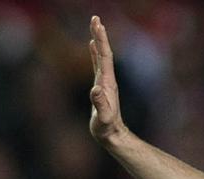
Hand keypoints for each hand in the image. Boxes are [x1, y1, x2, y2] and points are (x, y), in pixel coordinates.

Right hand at [88, 15, 127, 144]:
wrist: (113, 135)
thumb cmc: (106, 128)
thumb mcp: (103, 117)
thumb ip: (99, 104)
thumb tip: (95, 90)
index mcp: (107, 82)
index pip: (104, 56)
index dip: (101, 40)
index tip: (97, 24)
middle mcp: (107, 79)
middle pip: (104, 52)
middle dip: (99, 35)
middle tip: (95, 18)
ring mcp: (104, 82)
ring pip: (101, 57)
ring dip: (97, 41)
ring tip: (95, 26)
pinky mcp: (100, 87)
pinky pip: (97, 65)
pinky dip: (94, 53)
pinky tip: (91, 46)